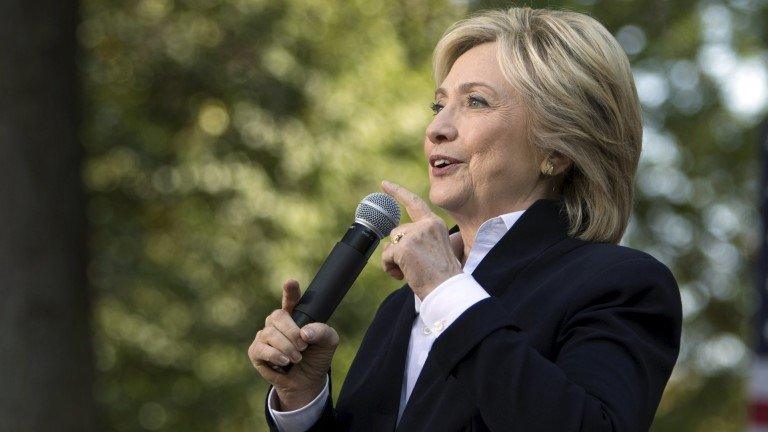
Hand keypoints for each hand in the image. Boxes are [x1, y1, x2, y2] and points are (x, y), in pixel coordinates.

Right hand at [247, 279, 339, 410]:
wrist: (307, 382)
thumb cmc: (317, 357)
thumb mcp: (329, 343)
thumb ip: (322, 332)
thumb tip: (305, 333)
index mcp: (295, 315)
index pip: (291, 299)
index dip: (290, 291)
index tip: (291, 282)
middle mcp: (277, 323)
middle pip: (278, 316)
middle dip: (292, 332)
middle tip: (303, 346)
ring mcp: (265, 336)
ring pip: (270, 333)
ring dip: (287, 347)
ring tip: (297, 358)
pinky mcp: (256, 351)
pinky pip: (261, 348)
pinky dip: (275, 355)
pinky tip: (284, 362)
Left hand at [380, 180, 462, 299]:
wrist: (447, 289)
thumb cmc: (442, 276)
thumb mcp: (435, 249)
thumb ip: (419, 238)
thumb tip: (393, 240)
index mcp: (434, 223)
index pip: (414, 203)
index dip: (397, 192)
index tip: (384, 184)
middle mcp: (425, 225)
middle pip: (396, 232)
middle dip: (397, 250)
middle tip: (413, 267)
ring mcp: (414, 234)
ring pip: (390, 244)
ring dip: (394, 260)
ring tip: (410, 272)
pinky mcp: (403, 247)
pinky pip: (386, 256)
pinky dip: (390, 268)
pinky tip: (403, 275)